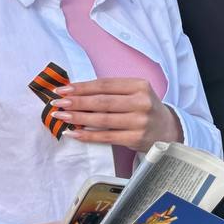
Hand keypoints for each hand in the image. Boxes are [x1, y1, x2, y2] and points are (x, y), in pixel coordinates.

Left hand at [51, 77, 182, 151]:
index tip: (63, 89)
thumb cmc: (143, 108)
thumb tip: (75, 93)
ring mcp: (139, 121)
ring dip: (78, 118)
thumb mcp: (135, 93)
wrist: (166, 130)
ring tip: (60, 117)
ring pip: (102, 119)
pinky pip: (106, 136)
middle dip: (76, 102)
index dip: (82, 87)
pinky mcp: (135, 138)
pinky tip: (73, 133)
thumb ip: (111, 92)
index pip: (105, 85)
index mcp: (140, 85)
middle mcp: (141, 102)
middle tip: (57, 103)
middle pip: (102, 101)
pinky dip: (87, 136)